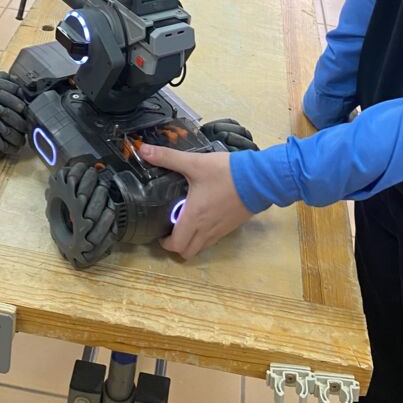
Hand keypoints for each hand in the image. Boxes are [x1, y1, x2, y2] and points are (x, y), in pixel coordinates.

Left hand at [138, 143, 252, 258]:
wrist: (259, 179)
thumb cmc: (225, 173)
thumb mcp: (195, 163)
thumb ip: (168, 157)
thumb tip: (143, 150)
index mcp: (194, 218)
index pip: (176, 245)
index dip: (165, 244)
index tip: (160, 233)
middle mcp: (206, 229)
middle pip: (188, 252)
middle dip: (177, 246)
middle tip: (171, 230)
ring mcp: (220, 230)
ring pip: (201, 248)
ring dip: (191, 242)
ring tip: (185, 225)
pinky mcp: (231, 226)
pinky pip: (213, 240)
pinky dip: (204, 236)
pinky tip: (203, 218)